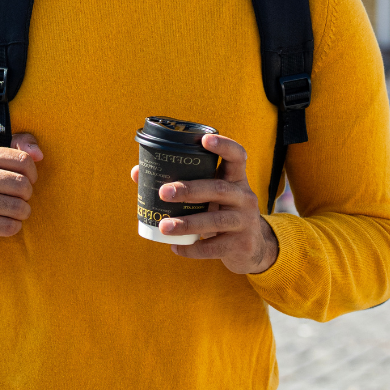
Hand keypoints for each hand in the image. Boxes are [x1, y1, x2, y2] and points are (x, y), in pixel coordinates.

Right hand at [0, 133, 42, 245]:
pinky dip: (15, 226)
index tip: (27, 178)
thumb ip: (20, 143)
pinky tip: (8, 221)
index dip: (33, 172)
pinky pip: (9, 227)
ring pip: (18, 207)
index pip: (24, 160)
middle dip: (27, 194)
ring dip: (23, 212)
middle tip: (20, 196)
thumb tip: (39, 155)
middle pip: (22, 185)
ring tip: (16, 209)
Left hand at [130, 134, 277, 273]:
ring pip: (215, 220)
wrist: (252, 248)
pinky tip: (175, 248)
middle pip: (218, 189)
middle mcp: (244, 197)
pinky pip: (214, 247)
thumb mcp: (209, 196)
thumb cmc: (221, 212)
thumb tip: (138, 173)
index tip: (205, 139)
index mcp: (236, 180)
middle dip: (189, 189)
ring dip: (187, 223)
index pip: (237, 156)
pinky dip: (192, 249)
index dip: (224, 146)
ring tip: (164, 226)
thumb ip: (182, 183)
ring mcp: (245, 222)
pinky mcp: (241, 245)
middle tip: (164, 192)